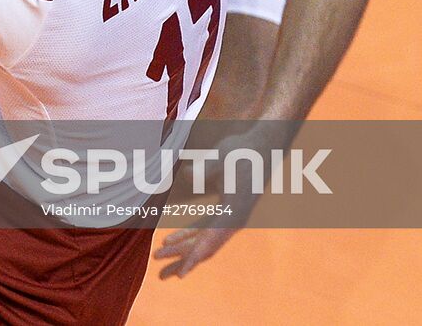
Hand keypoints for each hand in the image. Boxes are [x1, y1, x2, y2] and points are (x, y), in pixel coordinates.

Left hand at [154, 123, 289, 278]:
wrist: (262, 147)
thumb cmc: (242, 151)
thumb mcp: (222, 157)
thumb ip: (205, 169)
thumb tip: (187, 175)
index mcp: (234, 212)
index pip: (210, 240)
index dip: (194, 257)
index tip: (182, 274)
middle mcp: (234, 220)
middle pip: (205, 246)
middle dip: (182, 259)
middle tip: (159, 273)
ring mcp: (230, 217)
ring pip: (203, 240)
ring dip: (182, 250)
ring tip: (159, 258)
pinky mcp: (226, 210)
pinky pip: (204, 228)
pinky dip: (187, 235)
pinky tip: (169, 240)